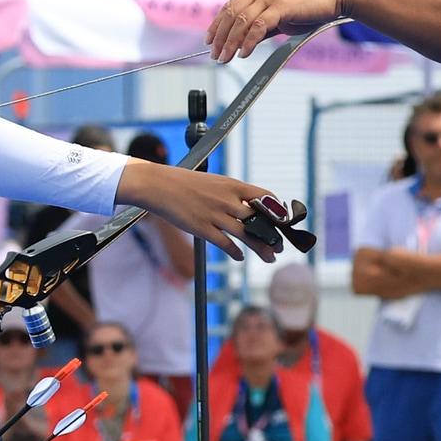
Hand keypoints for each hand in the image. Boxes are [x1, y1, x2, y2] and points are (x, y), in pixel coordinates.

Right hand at [115, 161, 278, 262]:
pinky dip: (236, 252)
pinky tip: (240, 257)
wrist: (158, 185)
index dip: (277, 210)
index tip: (282, 222)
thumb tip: (249, 207)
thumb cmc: (186, 184)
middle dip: (274, 236)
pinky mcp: (202, 228)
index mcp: (232, 185)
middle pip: (260, 220)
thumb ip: (232, 194)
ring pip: (247, 234)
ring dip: (261, 248)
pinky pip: (225, 243)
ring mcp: (215, 214)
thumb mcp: (214, 182)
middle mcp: (227, 199)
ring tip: (270, 258)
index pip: (265, 196)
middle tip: (280, 247)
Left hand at [206, 0, 351, 61]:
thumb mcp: (282, 12)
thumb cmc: (312, 3)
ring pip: (241, 21)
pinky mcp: (281, 6)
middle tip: (215, 55)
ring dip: (230, 42)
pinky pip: (258, 26)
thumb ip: (264, 24)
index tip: (209, 40)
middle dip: (220, 37)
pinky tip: (244, 53)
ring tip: (225, 58)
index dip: (216, 24)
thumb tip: (247, 40)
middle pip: (231, 15)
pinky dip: (248, 41)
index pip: (229, 6)